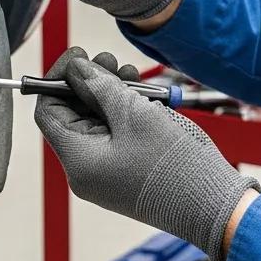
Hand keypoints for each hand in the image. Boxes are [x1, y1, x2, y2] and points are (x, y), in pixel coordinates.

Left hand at [34, 47, 259, 260]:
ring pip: (95, 120)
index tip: (80, 56)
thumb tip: (75, 68)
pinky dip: (125, 110)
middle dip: (90, 82)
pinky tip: (142, 93)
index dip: (59, 78)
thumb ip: (100, 86)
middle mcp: (86, 169)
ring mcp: (107, 171)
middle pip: (71, 114)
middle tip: (112, 60)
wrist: (212, 204)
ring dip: (110, 92)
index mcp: (78, 160)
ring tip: (131, 74)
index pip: (48, 111)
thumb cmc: (173, 164)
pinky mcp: (127, 169)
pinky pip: (115, 133)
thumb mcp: (134, 113)